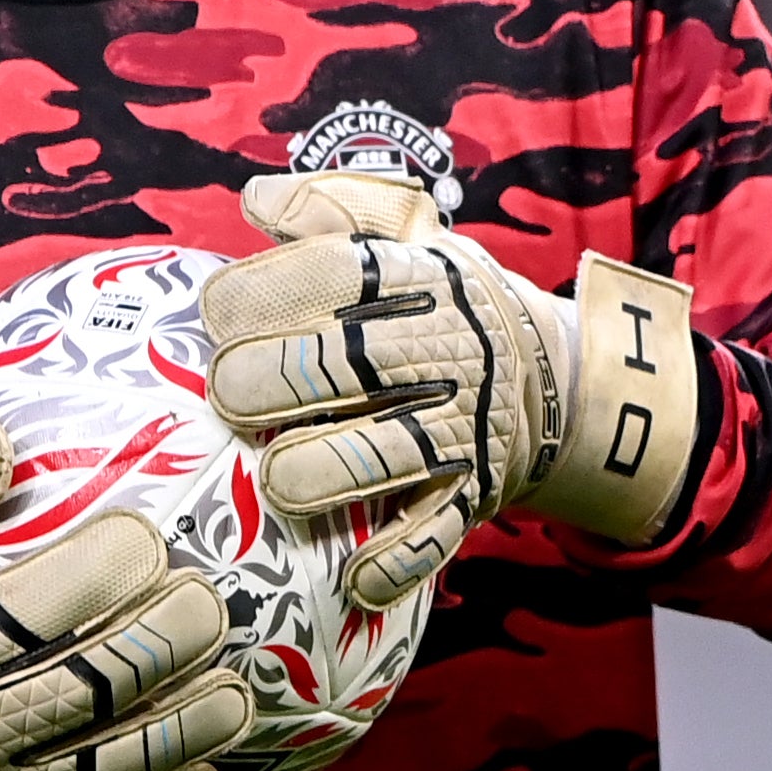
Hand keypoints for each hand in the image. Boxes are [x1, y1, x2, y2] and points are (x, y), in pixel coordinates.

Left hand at [197, 169, 698, 608]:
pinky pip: (428, 537)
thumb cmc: (445, 304)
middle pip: (338, 367)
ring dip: (310, 471)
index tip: (215, 313)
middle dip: (262, 383)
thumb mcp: (409, 236)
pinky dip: (388, 561)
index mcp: (419, 279)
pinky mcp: (471, 497)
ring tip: (273, 475)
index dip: (260, 292)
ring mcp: (460, 430)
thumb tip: (254, 199)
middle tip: (230, 394)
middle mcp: (442, 352)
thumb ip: (333, 206)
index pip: (333, 273)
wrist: (556, 380)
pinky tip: (350, 571)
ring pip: (376, 456)